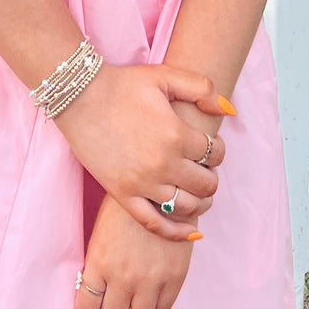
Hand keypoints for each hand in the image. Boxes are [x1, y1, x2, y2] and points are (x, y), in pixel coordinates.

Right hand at [53, 61, 232, 239]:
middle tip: (203, 168)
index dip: (218, 150)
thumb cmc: (123, 85)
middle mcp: (163, 164)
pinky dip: (177, 232)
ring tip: (196, 192)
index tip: (210, 145)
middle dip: (211, 176)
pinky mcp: (123, 195)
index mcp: (177, 135)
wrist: (80, 97)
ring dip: (200, 203)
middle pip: (206, 185)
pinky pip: (155, 224)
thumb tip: (229, 110)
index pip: (215, 154)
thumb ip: (202, 88)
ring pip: (187, 208)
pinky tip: (190, 231)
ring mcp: (142, 183)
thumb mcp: (165, 76)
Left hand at [75, 192, 195, 308]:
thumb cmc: (126, 207)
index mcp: (100, 262)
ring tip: (132, 305)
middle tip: (111, 307)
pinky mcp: (174, 278)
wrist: (162, 189)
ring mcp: (151, 280)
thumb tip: (92, 292)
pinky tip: (150, 301)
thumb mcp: (100, 233)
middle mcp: (123, 277)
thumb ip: (97, 265)